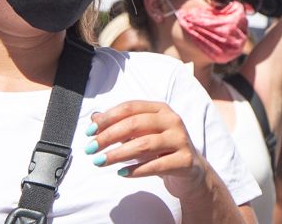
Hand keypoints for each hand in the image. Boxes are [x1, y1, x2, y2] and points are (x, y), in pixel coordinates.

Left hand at [86, 101, 207, 193]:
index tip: (89, 132)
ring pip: (145, 144)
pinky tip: (121, 173)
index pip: (130, 107)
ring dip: (118, 154)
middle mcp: (172, 121)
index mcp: (161, 110)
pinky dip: (136, 170)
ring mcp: (180, 140)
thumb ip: (121, 125)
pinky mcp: (185, 160)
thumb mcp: (142, 135)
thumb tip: (95, 118)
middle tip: (90, 149)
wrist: (192, 171)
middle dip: (109, 136)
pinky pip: (157, 165)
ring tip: (100, 162)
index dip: (108, 118)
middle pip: (135, 123)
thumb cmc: (162, 150)